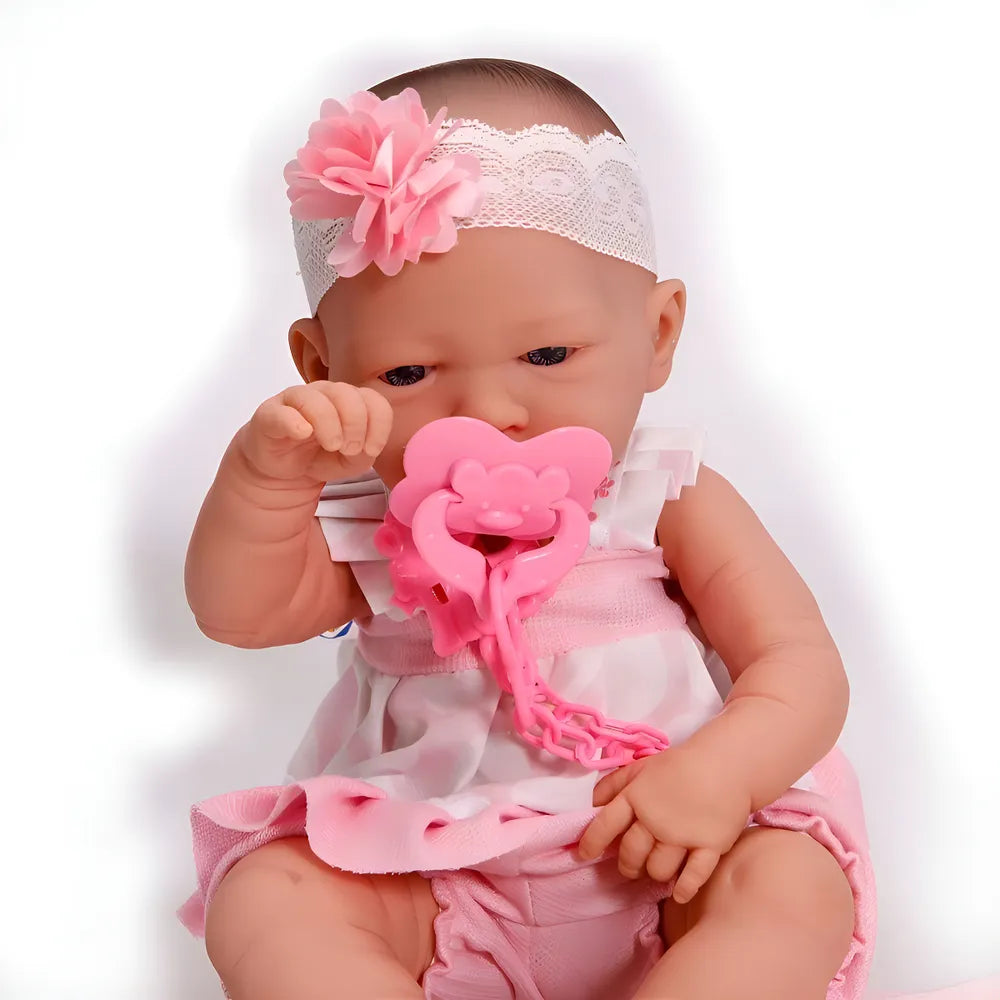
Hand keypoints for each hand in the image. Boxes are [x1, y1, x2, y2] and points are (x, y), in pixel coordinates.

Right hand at [238, 381, 392, 484]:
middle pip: (347, 393)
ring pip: (317, 400)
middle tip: (350, 449)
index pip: (372, 399)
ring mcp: (296, 400)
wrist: (284, 471)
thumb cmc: (321, 457)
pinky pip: (283, 412)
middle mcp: (324, 394)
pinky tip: (303, 434)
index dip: (378, 424)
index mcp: (348, 400)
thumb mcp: (352, 462)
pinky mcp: (270, 414)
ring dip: (331, 425)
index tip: (372, 449)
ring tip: (332, 447)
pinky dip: (296, 423)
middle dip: (355, 424)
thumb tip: (363, 447)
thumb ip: (365, 453)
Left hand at [577, 746, 752, 903]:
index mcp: (636, 796)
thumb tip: (592, 804)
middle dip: (627, 864)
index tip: (584, 854)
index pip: (605, 825)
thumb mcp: (640, 767)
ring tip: (656, 869)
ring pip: (658, 869)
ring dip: (654, 873)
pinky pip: (693, 876)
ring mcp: (683, 834)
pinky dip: (684, 888)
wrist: (725, 764)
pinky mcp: (710, 845)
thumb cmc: (679, 766)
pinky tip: (678, 893)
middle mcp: (656, 818)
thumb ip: (613, 784)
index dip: (591, 842)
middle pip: (632, 854)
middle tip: (630, 865)